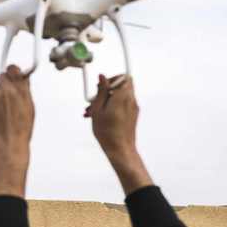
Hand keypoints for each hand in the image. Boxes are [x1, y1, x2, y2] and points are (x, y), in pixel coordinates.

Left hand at [0, 65, 33, 153]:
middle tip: (10, 94)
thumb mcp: (30, 107)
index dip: (13, 71)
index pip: (12, 68)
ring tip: (6, 109)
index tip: (14, 74)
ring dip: (0, 95)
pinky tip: (1, 115)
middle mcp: (6, 91)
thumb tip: (23, 79)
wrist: (9, 142)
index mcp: (19, 90)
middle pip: (2, 77)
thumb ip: (25, 89)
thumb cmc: (22, 128)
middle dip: (6, 83)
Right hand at [84, 75, 151, 194]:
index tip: (100, 88)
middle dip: (106, 91)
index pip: (123, 77)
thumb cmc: (108, 133)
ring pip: (120, 96)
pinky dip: (112, 107)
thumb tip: (102, 77)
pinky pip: (123, 105)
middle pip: (121, 86)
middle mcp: (131, 100)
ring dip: (107, 100)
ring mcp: (133, 108)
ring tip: (93, 112)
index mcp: (123, 96)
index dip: (111, 79)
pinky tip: (101, 117)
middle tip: (94, 100)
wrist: (120, 150)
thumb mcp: (98, 110)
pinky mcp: (132, 115)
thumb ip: (101, 91)